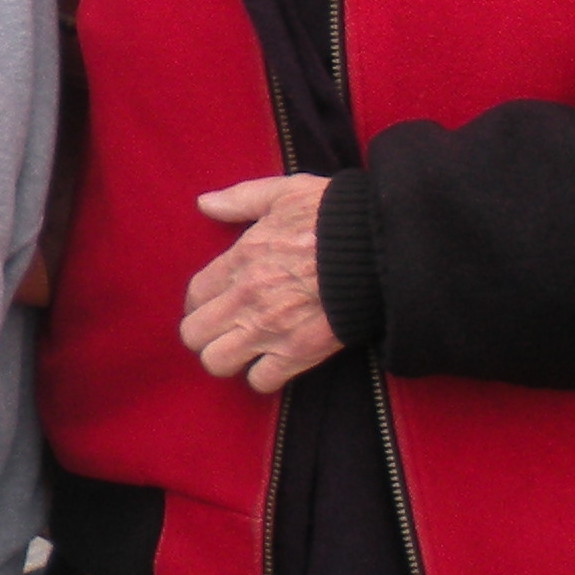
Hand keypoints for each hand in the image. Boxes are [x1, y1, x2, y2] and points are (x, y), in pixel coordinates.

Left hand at [180, 174, 343, 393]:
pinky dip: (264, 377)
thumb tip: (205, 204)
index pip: (194, 295)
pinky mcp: (298, 352)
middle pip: (194, 335)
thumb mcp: (284, 193)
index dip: (200, 303)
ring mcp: (269, 329)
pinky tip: (274, 364)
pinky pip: (260, 381)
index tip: (213, 304)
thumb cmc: (335, 216)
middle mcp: (244, 298)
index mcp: (239, 260)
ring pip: (217, 362)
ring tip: (244, 351)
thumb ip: (240, 199)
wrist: (381, 248)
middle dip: (205, 334)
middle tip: (225, 330)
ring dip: (228, 358)